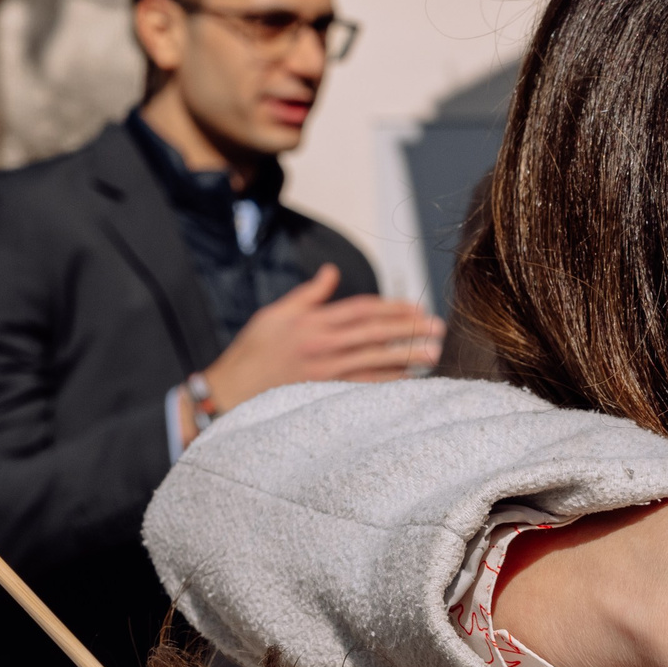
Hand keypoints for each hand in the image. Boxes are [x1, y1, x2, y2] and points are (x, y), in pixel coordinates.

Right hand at [195, 263, 443, 425]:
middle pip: (374, 333)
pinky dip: (387, 382)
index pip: (361, 310)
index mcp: (312, 322)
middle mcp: (322, 345)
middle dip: (408, 329)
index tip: (416, 308)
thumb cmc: (252, 351)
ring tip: (433, 354)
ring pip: (374, 361)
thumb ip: (309, 295)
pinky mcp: (324, 394)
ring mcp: (325, 372)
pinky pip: (363, 387)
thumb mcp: (274, 314)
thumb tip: (331, 273)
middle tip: (437, 328)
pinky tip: (407, 380)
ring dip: (406, 357)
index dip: (392, 307)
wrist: (230, 392)